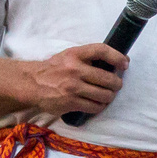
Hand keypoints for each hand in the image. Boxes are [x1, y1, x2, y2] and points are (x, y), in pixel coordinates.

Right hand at [8, 43, 126, 123]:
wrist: (31, 83)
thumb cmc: (54, 69)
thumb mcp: (69, 56)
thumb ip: (88, 58)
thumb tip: (115, 62)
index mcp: (75, 54)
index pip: (101, 50)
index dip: (117, 57)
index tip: (124, 64)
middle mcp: (74, 69)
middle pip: (109, 79)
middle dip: (116, 84)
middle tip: (115, 85)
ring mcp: (73, 87)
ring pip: (105, 95)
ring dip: (109, 97)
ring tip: (106, 95)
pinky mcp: (71, 102)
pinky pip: (95, 107)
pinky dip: (99, 106)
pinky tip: (96, 103)